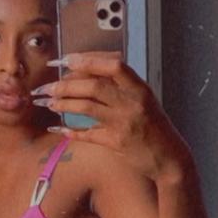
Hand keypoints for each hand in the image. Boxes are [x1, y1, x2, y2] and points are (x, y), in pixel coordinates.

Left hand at [34, 52, 192, 181]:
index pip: (113, 65)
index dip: (87, 60)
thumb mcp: (143, 99)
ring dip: (63, 103)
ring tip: (47, 102)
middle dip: (66, 85)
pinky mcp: (116, 142)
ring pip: (87, 107)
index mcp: (139, 88)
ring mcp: (124, 123)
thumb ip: (120, 85)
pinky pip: (87, 134)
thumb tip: (85, 71)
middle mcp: (132, 103)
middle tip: (47, 87)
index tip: (65, 60)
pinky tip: (57, 127)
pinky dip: (70, 130)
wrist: (169, 157)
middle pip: (94, 86)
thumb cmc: (154, 126)